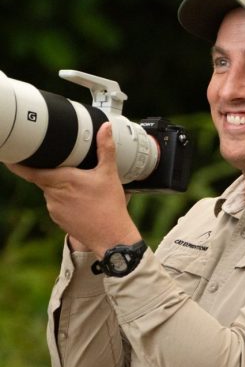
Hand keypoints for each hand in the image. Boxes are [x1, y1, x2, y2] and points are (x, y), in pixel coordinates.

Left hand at [5, 123, 139, 255]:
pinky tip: (82, 205)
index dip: (16, 162)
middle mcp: (52, 194)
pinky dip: (65, 201)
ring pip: (51, 191)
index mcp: (62, 179)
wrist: (112, 238)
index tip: (10, 154)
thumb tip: (105, 128)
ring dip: (60, 188)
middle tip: (73, 173)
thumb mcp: (110, 174)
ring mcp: (53, 208)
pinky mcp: (58, 219)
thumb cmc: (110, 207)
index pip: (28, 169)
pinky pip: (56, 204)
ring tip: (83, 192)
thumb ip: (105, 149)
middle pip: (43, 177)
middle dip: (53, 172)